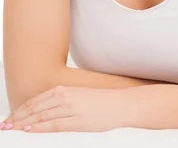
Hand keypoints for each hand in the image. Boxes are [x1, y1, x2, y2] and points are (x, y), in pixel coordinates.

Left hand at [1, 86, 128, 132]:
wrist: (122, 104)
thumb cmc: (103, 102)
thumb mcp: (79, 97)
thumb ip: (62, 102)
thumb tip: (44, 113)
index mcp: (65, 89)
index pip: (35, 101)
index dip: (19, 110)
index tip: (9, 119)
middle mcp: (65, 97)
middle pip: (34, 109)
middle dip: (16, 118)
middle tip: (3, 126)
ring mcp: (70, 108)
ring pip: (40, 116)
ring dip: (22, 124)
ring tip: (9, 129)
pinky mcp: (77, 120)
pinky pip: (52, 125)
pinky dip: (37, 127)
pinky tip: (26, 130)